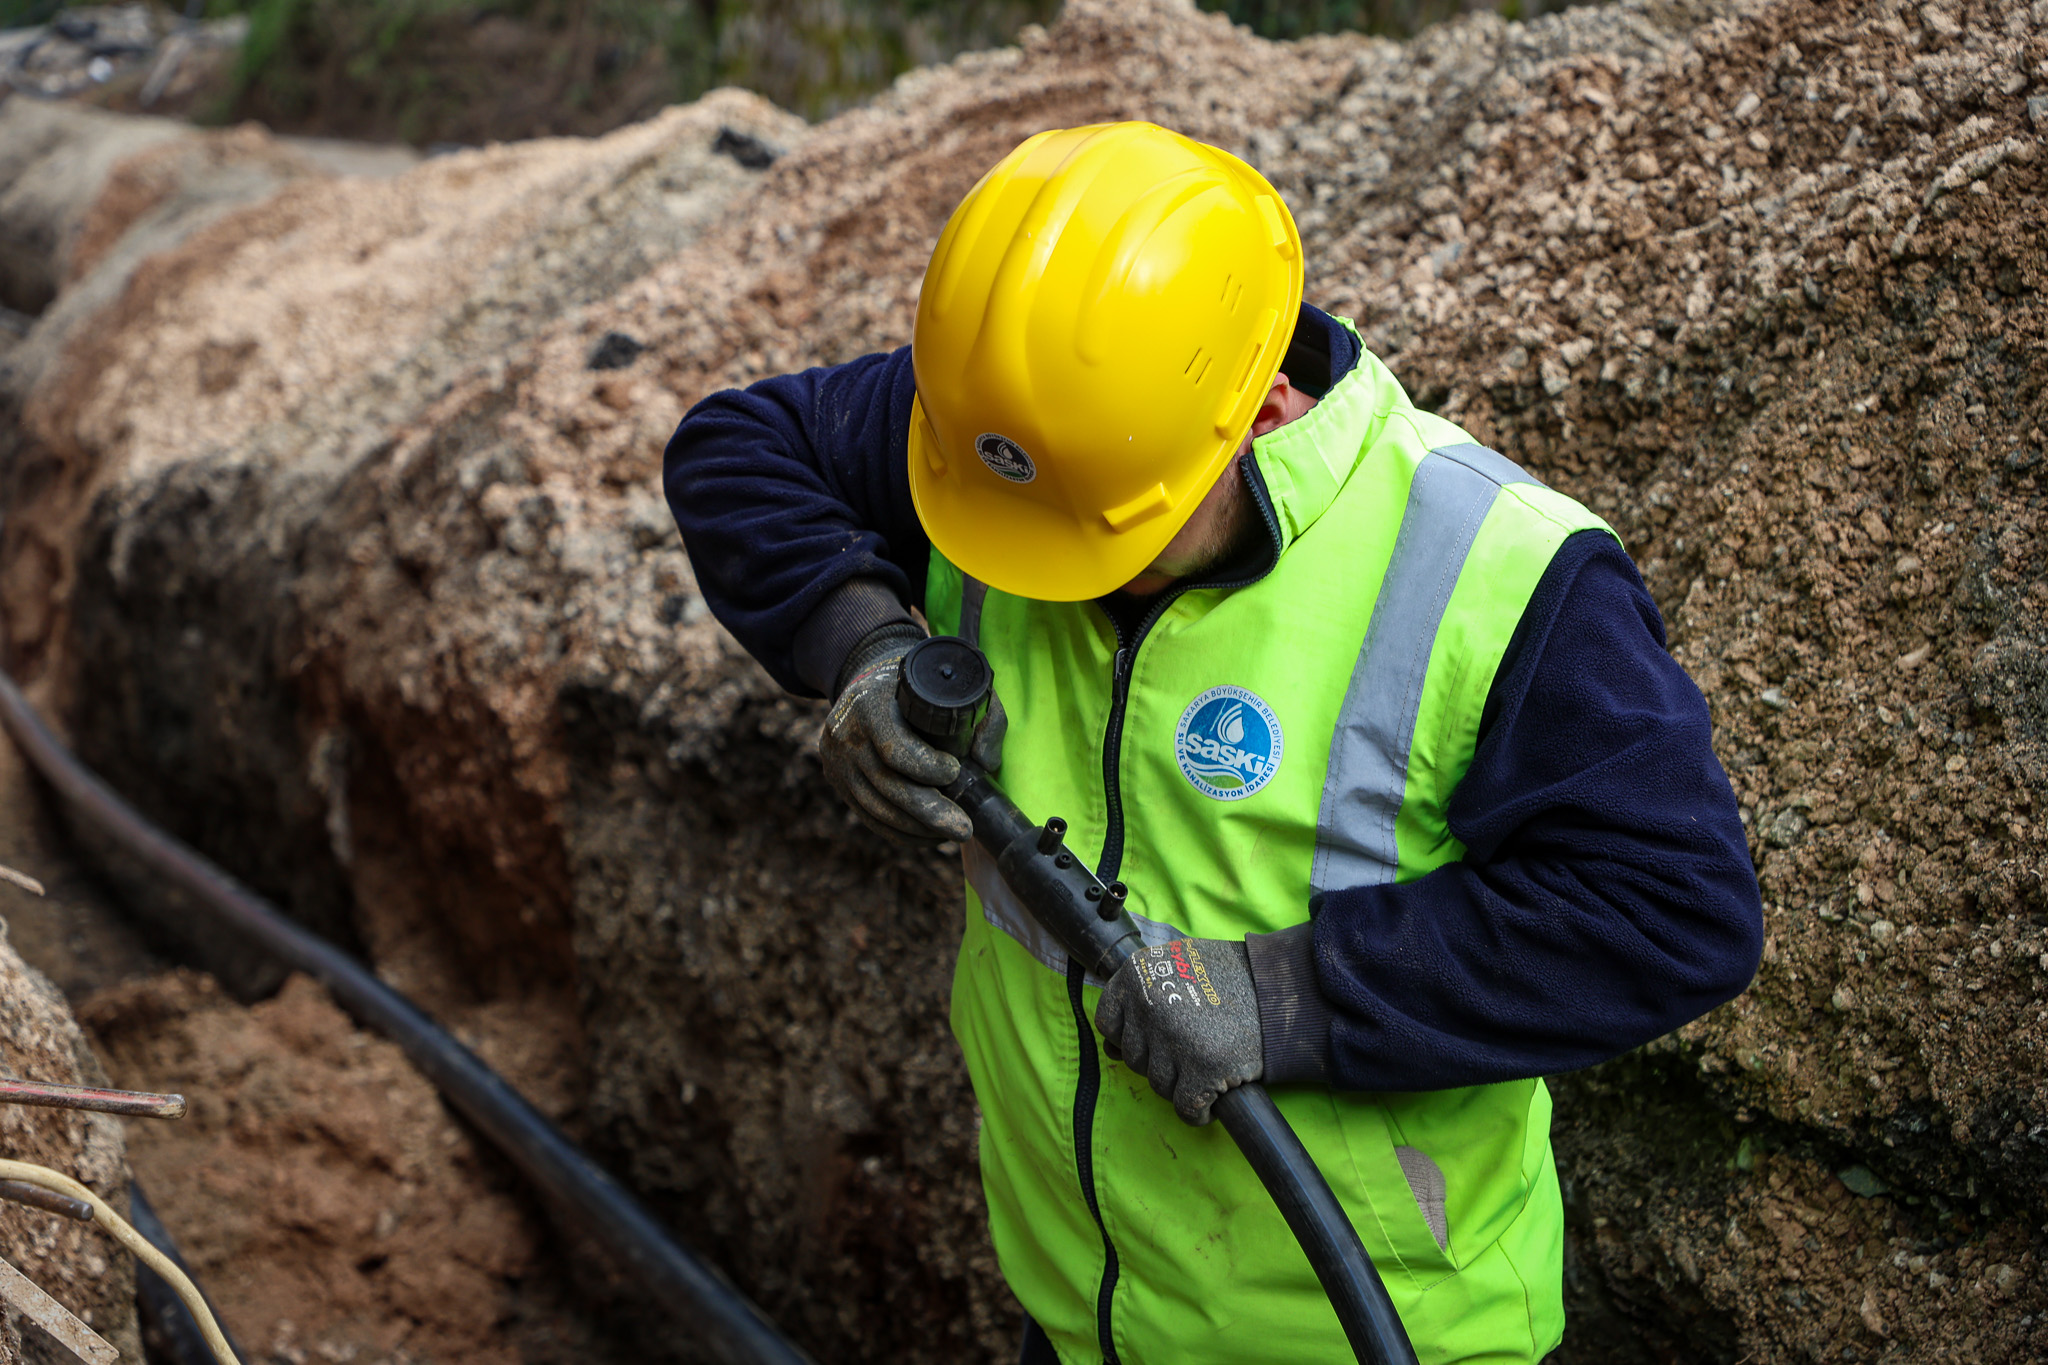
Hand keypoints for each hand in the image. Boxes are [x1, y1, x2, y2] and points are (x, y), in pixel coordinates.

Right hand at [819, 631, 1004, 844]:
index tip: (955, 772)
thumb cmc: (918, 689)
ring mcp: (836, 761)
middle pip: (886, 785)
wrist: (868, 684)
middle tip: (963, 828)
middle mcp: (845, 734)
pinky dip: (899, 832)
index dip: (926, 768)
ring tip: (950, 835)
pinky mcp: (837, 781)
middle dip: (929, 812)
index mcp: (869, 704)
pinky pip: (868, 817)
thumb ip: (981, 717)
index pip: (894, 748)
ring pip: (876, 808)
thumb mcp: (952, 687)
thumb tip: (986, 763)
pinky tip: (927, 836)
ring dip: (916, 828)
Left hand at [1095, 937, 1262, 1124]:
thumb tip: (1112, 1047)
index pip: (1108, 1022)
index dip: (1131, 1037)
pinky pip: (1186, 1108)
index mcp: (1137, 974)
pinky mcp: (1204, 1068)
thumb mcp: (1177, 966)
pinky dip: (1199, 1112)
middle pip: (1134, 1058)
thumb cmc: (1229, 978)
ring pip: (1158, 1085)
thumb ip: (1142, 997)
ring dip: (1180, 1085)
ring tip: (1205, 1068)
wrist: (1282, 989)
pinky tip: (1213, 1100)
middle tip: (1190, 1051)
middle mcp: (1149, 1003)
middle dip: (1160, 1061)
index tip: (1152, 1041)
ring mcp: (1175, 1037)